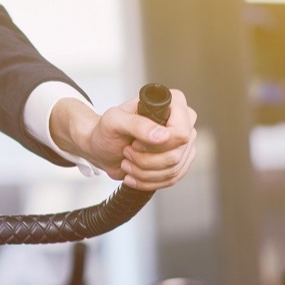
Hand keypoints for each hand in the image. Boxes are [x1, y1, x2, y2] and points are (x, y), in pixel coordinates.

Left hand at [49, 89, 196, 190]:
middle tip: (127, 151)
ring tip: (127, 161)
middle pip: (176, 155)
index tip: (136, 142)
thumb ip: (137, 124)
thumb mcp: (114, 121)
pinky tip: (133, 174)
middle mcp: (183, 122)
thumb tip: (163, 136)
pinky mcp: (179, 162)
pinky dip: (147, 181)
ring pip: (173, 170)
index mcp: (173, 103)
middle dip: (145, 160)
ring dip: (143, 172)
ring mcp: (183, 144)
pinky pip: (171, 179)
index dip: (157, 144)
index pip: (181, 132)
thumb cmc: (107, 130)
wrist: (101, 148)